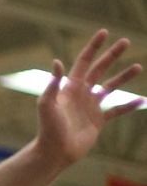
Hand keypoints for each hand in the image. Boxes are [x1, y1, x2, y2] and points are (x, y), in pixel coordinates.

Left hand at [33, 30, 142, 166]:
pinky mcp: (98, 121)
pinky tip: (142, 100)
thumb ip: (53, 84)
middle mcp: (82, 94)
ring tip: (138, 66)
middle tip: (126, 41)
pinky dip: (129, 106)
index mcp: (70, 87)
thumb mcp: (47, 104)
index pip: (84, 61)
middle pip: (100, 69)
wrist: (54, 153)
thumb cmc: (48, 129)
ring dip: (124, 76)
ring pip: (111, 87)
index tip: (104, 32)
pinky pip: (116, 111)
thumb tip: (57, 61)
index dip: (93, 47)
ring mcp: (91, 107)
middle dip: (112, 55)